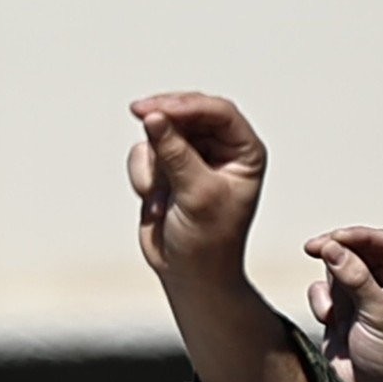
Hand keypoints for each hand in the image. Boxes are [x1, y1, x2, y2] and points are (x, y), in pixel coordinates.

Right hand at [127, 92, 265, 283]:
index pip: (218, 112)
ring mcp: (192, 157)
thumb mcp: (197, 194)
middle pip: (187, 113)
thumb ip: (176, 152)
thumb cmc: (207, 241)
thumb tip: (153, 116)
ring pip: (160, 132)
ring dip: (152, 164)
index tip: (155, 108)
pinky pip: (144, 154)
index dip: (186, 105)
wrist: (189, 276)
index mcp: (245, 152)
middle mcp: (221, 149)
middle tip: (138, 112)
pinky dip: (143, 177)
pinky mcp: (166, 169)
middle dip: (163, 121)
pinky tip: (154, 206)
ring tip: (159, 199)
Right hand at [304, 226, 382, 381]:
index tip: (333, 238)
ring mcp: (365, 289)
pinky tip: (330, 320)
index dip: (357, 236)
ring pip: (337, 264)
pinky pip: (323, 287)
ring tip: (334, 309)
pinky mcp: (343, 303)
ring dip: (330, 283)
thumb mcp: (379, 315)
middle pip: (357, 247)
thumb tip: (331, 247)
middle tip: (313, 248)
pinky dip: (321, 300)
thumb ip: (356, 279)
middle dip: (336, 251)